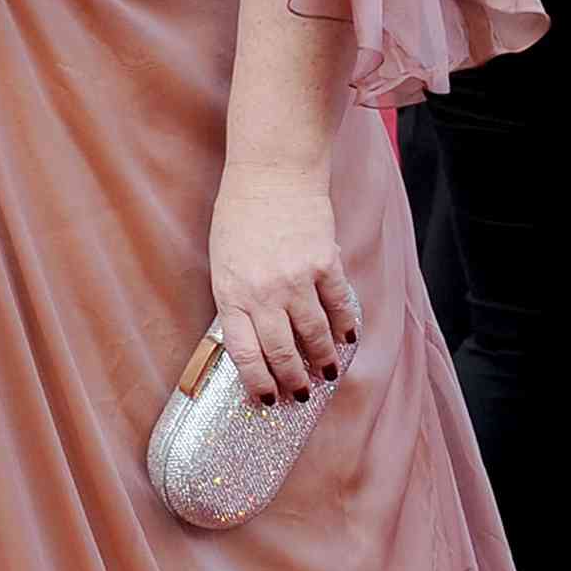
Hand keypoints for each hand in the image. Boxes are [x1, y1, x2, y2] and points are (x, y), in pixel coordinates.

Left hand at [208, 165, 358, 405]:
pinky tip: (346, 338)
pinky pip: (339, 308)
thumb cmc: (239, 214)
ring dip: (323, 359)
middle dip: (293, 380)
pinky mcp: (325, 265)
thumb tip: (257, 339)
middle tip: (301, 393)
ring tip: (325, 372)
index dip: (259, 382)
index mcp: (230, 291)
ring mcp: (296, 279)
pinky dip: (345, 328)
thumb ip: (238, 298)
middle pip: (282, 353)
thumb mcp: (223, 260)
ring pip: (315, 337)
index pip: (244, 353)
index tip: (268, 398)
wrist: (270, 172)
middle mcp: (263, 292)